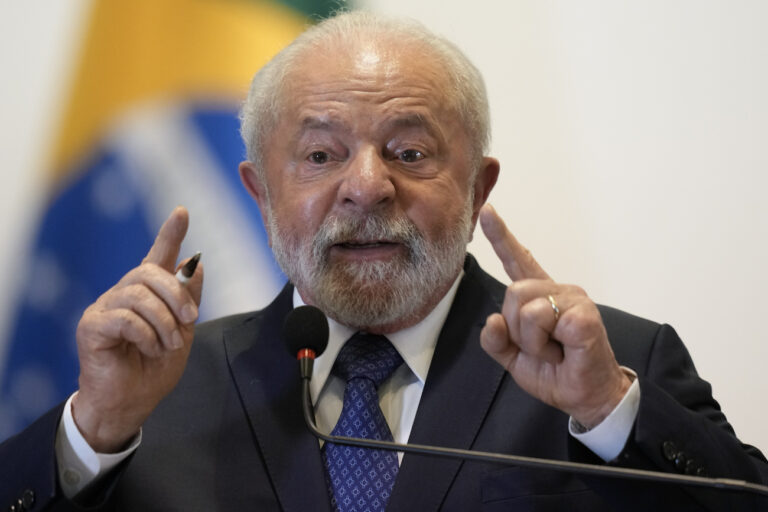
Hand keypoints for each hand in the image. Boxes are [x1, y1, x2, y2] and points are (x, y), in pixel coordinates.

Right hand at [72, 206, 203, 451]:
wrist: (131, 403)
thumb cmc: (154, 368)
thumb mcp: (182, 332)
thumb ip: (188, 300)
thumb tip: (196, 264)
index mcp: (147, 294)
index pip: (158, 256)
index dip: (170, 233)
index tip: (182, 212)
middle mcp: (123, 294)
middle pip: (149, 272)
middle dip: (177, 294)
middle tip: (191, 319)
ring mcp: (105, 308)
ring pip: (139, 295)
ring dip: (164, 322)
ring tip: (170, 344)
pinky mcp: (92, 326)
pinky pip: (125, 318)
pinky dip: (146, 335)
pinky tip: (149, 349)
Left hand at [479, 204, 630, 427]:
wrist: (585, 397)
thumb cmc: (556, 373)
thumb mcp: (514, 359)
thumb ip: (497, 340)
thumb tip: (492, 321)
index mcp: (539, 296)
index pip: (518, 261)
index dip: (501, 237)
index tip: (487, 212)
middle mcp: (557, 290)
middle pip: (513, 292)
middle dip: (516, 330)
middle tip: (539, 348)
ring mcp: (574, 299)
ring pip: (526, 308)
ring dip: (532, 341)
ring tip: (553, 351)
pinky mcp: (585, 314)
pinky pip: (546, 321)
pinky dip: (547, 348)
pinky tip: (565, 352)